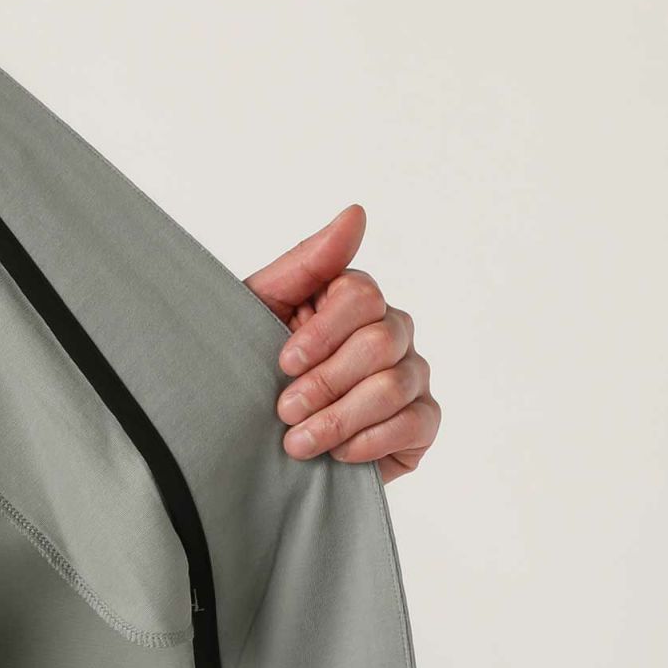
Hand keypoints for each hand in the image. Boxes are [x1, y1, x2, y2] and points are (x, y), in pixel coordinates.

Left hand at [242, 203, 440, 483]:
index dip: (322, 332)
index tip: (284, 361)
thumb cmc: (251, 364)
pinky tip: (336, 453)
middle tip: (285, 410)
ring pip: (394, 385)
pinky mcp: (421, 422)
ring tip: (297, 442)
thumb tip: (356, 213)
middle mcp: (391, 332)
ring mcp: (411, 376)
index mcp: (353, 300)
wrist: (246, 436)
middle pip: (380, 342)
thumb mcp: (261, 307)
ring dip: (339, 418)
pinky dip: (369, 441)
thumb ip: (308, 261)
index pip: (362, 296)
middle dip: (326, 382)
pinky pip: (416, 422)